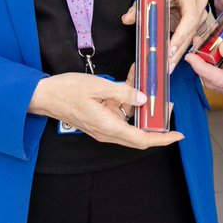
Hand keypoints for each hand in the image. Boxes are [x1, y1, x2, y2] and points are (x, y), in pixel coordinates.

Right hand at [27, 72, 181, 148]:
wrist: (45, 96)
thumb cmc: (68, 90)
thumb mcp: (98, 85)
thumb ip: (123, 92)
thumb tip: (143, 98)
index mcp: (108, 126)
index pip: (141, 139)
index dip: (162, 139)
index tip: (177, 135)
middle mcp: (107, 132)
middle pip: (139, 135)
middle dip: (157, 124)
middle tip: (168, 106)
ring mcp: (103, 128)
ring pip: (130, 123)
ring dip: (142, 109)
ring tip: (149, 87)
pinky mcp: (100, 121)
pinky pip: (120, 115)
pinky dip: (129, 103)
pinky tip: (131, 84)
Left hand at [122, 0, 209, 70]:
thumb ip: (137, 9)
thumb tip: (126, 18)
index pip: (189, 18)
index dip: (180, 35)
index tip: (170, 49)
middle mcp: (199, 5)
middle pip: (190, 32)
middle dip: (177, 50)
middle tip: (166, 64)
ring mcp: (201, 17)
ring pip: (191, 39)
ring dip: (179, 54)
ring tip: (167, 67)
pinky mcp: (200, 26)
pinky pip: (191, 41)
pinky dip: (180, 52)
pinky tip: (171, 62)